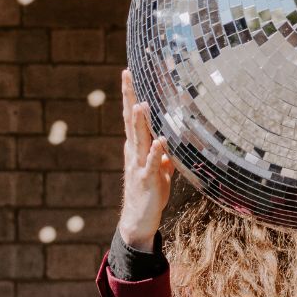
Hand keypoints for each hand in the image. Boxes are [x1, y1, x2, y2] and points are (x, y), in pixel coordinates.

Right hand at [116, 69, 174, 249]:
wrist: (139, 221)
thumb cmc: (150, 194)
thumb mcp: (160, 171)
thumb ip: (163, 156)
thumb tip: (169, 145)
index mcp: (137, 147)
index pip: (133, 117)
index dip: (132, 96)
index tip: (129, 75)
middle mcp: (135, 152)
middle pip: (131, 120)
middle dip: (130, 97)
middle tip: (127, 75)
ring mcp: (140, 165)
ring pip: (140, 139)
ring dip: (140, 122)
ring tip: (141, 103)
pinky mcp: (148, 180)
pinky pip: (153, 164)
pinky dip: (157, 152)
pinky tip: (162, 141)